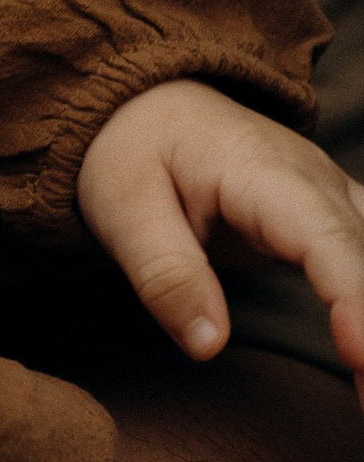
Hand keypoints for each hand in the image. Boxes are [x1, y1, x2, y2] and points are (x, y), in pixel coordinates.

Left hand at [77, 79, 363, 381]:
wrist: (148, 106)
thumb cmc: (132, 152)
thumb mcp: (122, 206)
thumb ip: (164, 273)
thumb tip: (208, 345)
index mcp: (263, 173)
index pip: (325, 236)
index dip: (354, 297)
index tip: (361, 355)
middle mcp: (317, 183)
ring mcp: (334, 200)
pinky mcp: (336, 222)